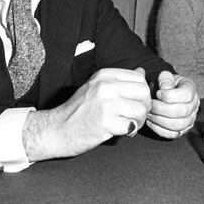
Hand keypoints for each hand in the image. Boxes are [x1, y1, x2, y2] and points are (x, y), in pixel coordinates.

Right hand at [21, 68, 150, 160]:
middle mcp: (105, 86)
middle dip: (145, 106)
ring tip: (129, 124)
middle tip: (136, 115)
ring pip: (141, 110)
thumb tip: (141, 72)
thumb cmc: (79, 109)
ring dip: (139, 121)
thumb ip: (119, 80)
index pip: (139, 78)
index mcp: (104, 75)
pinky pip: (132, 126)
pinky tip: (122, 131)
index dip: (142, 92)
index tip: (136, 101)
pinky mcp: (106, 123)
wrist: (58, 129)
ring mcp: (105, 104)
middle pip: (144, 92)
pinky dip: (131, 131)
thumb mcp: (97, 86)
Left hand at [146, 71, 199, 138]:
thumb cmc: (165, 85)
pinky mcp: (182, 130)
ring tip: (149, 113)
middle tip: (150, 105)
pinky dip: (159, 129)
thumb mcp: (165, 77)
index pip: (186, 95)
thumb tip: (165, 88)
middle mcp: (194, 105)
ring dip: (159, 120)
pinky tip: (151, 121)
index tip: (158, 93)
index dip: (170, 96)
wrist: (165, 93)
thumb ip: (165, 79)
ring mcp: (190, 119)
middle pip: (182, 111)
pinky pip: (172, 134)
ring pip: (177, 125)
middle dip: (162, 109)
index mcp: (191, 89)